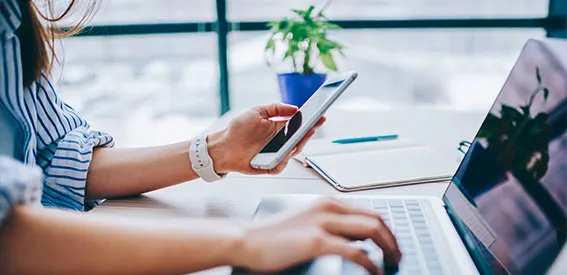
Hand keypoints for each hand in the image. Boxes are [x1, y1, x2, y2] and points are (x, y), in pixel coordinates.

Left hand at [208, 104, 324, 174]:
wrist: (223, 146)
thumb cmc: (238, 129)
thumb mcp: (257, 112)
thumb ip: (276, 108)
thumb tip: (295, 108)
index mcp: (279, 128)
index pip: (299, 125)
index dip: (311, 121)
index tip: (320, 115)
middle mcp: (280, 142)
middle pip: (300, 139)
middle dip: (308, 133)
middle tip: (313, 126)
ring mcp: (276, 154)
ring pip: (293, 152)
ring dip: (297, 145)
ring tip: (300, 137)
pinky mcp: (270, 166)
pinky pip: (281, 165)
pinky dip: (283, 161)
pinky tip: (284, 154)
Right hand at [231, 198, 401, 273]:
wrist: (247, 239)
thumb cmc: (273, 235)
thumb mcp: (307, 222)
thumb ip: (331, 226)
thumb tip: (356, 239)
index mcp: (327, 203)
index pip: (369, 211)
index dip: (386, 229)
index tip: (392, 244)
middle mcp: (329, 208)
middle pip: (376, 218)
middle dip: (393, 238)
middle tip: (398, 256)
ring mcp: (324, 223)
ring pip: (372, 230)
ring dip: (388, 248)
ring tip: (393, 263)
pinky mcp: (317, 241)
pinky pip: (356, 251)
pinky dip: (371, 262)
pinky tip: (374, 271)